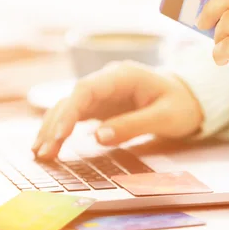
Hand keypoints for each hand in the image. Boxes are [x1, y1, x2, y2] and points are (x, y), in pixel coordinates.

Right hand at [31, 61, 203, 159]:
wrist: (189, 98)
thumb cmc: (180, 104)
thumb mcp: (165, 117)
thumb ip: (133, 125)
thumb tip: (98, 137)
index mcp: (123, 76)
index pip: (86, 89)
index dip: (69, 111)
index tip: (58, 135)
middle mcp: (107, 81)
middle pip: (72, 99)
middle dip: (55, 125)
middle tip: (43, 152)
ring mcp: (102, 93)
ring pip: (68, 107)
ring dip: (52, 129)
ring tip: (39, 154)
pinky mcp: (100, 107)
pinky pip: (74, 116)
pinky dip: (60, 130)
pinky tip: (48, 147)